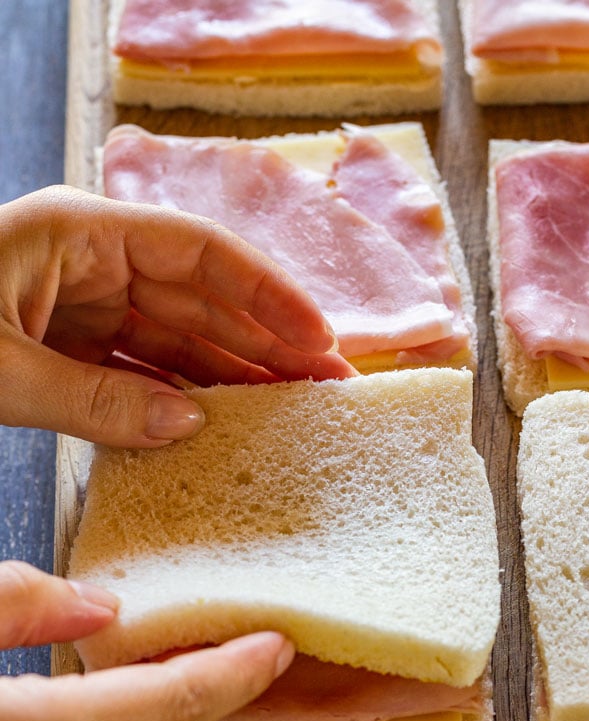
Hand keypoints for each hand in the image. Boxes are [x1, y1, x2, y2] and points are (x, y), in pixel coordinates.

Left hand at [0, 185, 352, 447]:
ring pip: (178, 338)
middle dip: (267, 343)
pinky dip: (180, 397)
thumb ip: (95, 399)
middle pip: (202, 298)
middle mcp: (91, 262)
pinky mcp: (66, 346)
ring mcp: (81, 305)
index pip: (201, 252)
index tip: (322, 341)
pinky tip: (221, 422)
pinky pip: (141, 369)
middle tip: (328, 390)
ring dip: (234, 375)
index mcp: (80, 233)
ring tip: (292, 413)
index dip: (270, 295)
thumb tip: (187, 425)